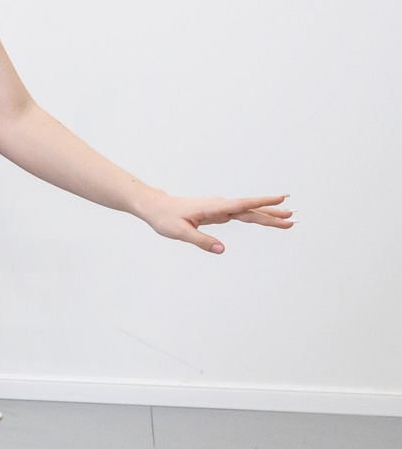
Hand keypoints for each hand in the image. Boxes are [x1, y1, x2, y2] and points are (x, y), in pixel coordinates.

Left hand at [132, 191, 293, 253]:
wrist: (156, 207)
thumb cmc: (165, 218)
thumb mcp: (180, 232)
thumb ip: (201, 241)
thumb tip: (222, 250)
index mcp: (213, 208)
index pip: (241, 204)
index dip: (262, 201)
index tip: (281, 198)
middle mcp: (220, 206)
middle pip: (251, 210)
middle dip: (272, 213)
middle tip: (293, 218)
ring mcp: (221, 209)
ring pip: (249, 212)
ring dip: (268, 215)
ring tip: (288, 219)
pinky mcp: (219, 213)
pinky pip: (241, 215)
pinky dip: (256, 216)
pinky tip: (267, 218)